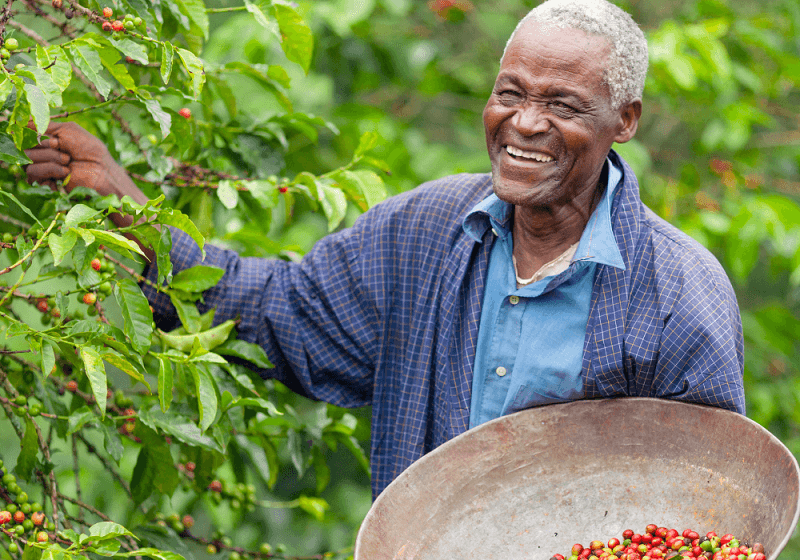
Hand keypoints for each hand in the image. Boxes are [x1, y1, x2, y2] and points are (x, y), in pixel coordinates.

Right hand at [25, 121, 148, 212]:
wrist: (101, 171)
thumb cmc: (89, 149)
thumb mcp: (68, 129)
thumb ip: (45, 125)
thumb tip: (23, 119)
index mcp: (46, 139)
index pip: (25, 133)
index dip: (34, 133)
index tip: (54, 139)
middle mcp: (41, 152)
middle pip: (24, 145)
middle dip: (46, 147)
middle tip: (66, 152)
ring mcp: (42, 167)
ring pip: (28, 158)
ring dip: (51, 158)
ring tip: (68, 162)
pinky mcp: (44, 182)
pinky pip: (32, 172)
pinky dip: (50, 169)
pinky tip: (66, 173)